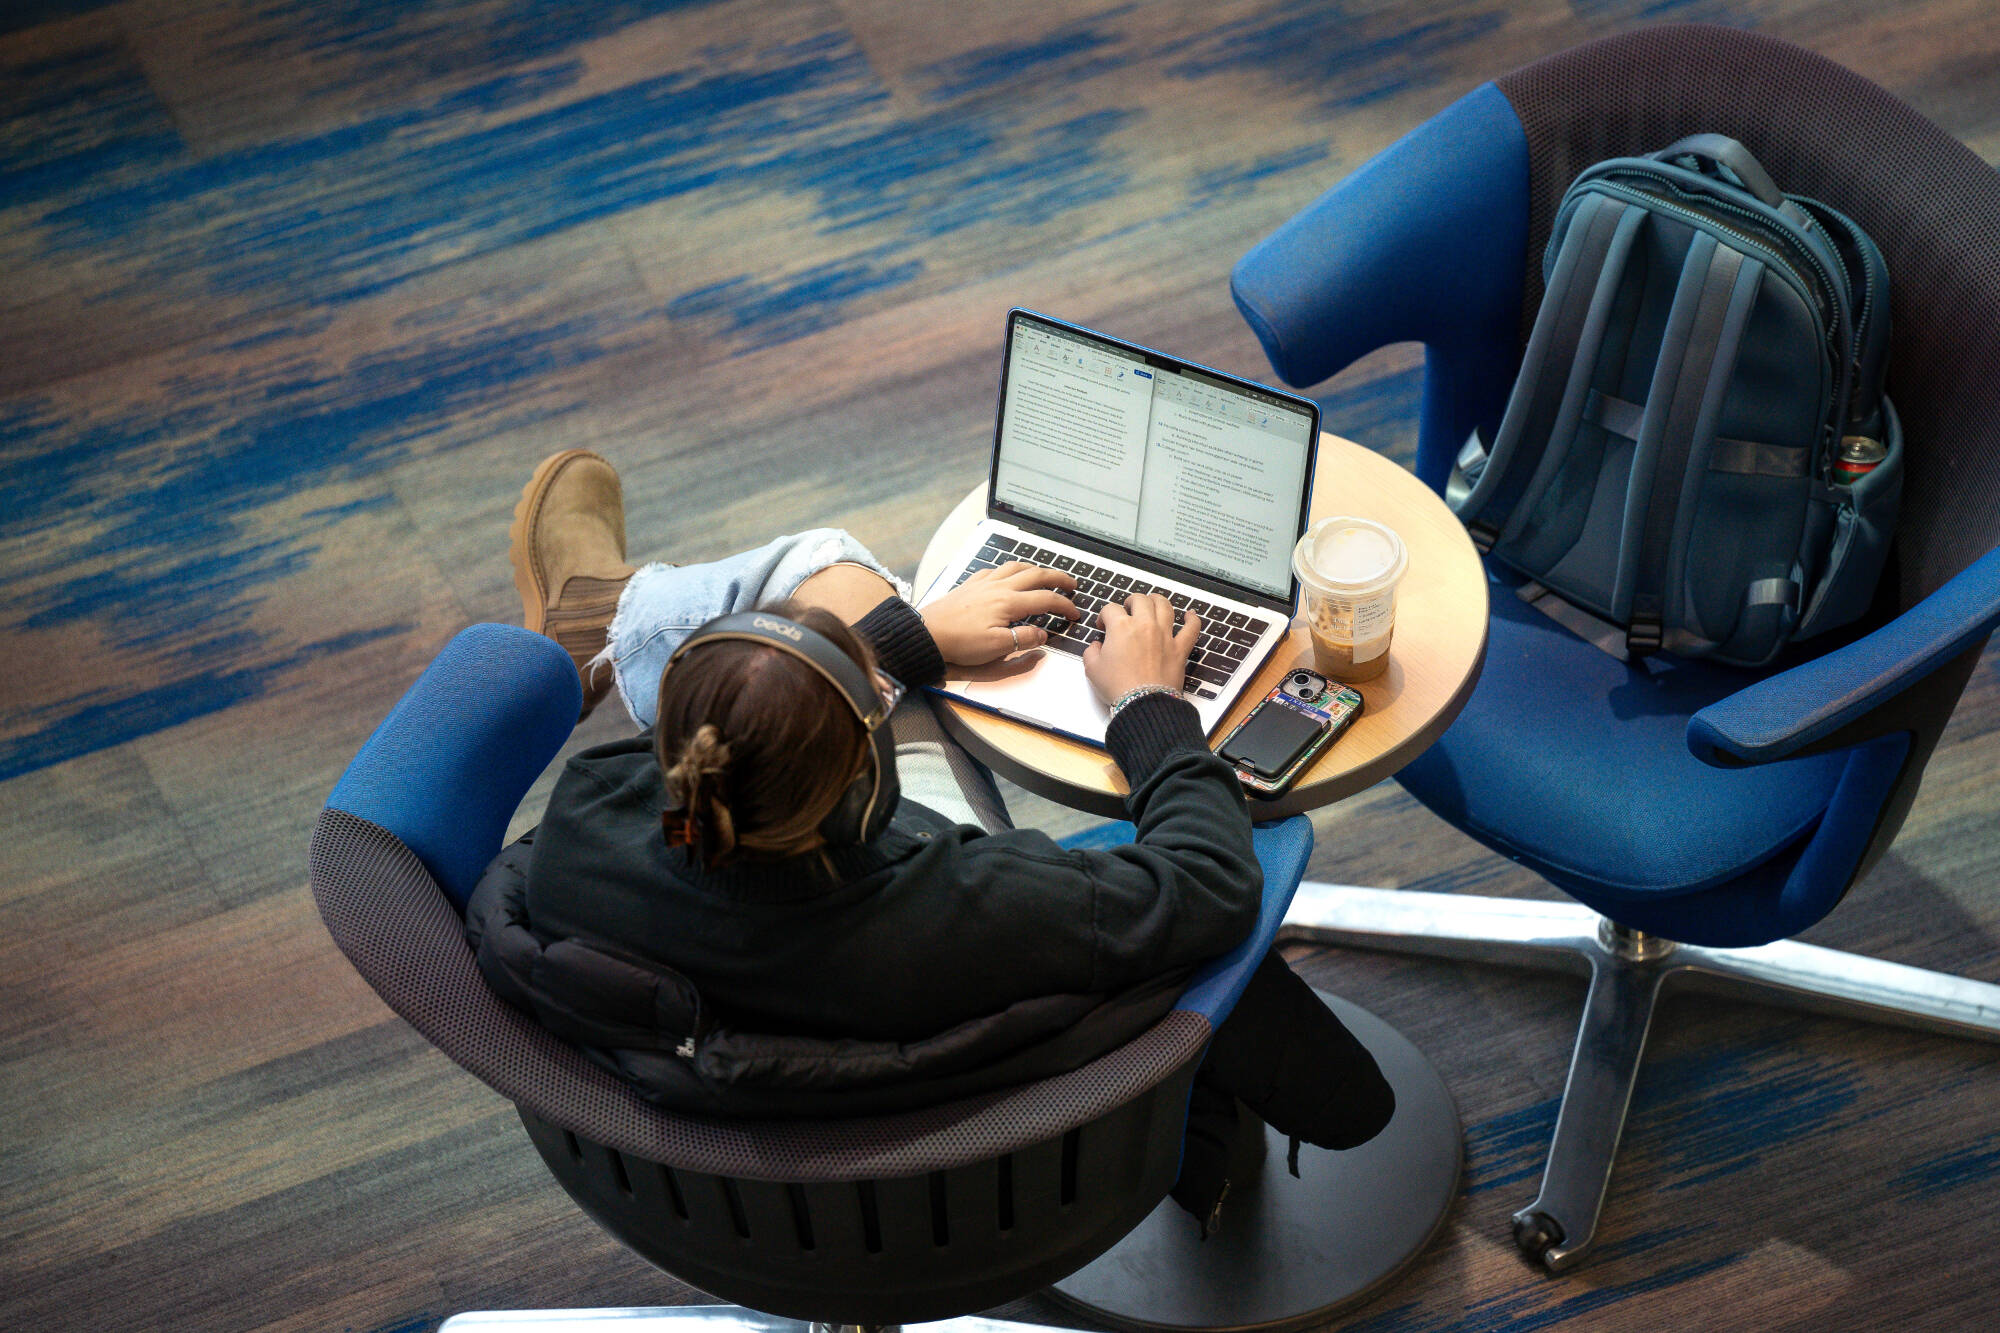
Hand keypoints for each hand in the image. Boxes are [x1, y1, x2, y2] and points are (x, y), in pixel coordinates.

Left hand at [920, 561, 1078, 664]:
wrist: (928, 632)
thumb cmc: (959, 641)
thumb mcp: (996, 647)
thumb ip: (1023, 638)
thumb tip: (1043, 633)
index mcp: (1009, 602)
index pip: (1046, 599)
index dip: (1064, 605)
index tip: (1075, 613)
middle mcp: (999, 587)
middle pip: (1036, 575)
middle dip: (1058, 577)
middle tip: (1072, 583)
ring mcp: (984, 583)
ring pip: (1016, 567)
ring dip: (1035, 568)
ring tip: (1044, 574)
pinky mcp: (971, 585)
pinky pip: (995, 569)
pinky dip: (1008, 569)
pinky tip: (1007, 575)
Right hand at [1083, 593, 1198, 704]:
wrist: (1143, 704)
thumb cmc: (1118, 687)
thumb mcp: (1092, 669)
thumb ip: (1091, 652)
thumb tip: (1096, 647)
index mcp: (1121, 627)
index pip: (1111, 609)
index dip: (1104, 615)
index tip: (1103, 625)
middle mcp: (1144, 625)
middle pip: (1140, 600)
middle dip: (1131, 601)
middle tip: (1128, 609)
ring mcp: (1164, 635)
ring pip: (1165, 606)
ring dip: (1158, 600)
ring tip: (1153, 602)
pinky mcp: (1180, 649)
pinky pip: (1191, 628)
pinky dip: (1192, 619)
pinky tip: (1190, 614)